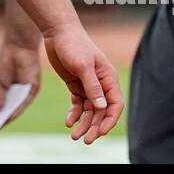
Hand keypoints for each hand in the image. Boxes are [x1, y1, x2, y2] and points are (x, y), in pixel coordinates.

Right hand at [0, 41, 40, 127]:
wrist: (18, 46)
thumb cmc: (5, 60)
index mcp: (7, 91)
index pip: (0, 107)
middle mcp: (16, 94)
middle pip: (8, 111)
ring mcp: (24, 93)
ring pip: (15, 110)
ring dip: (6, 118)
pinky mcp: (32, 90)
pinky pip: (23, 104)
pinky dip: (16, 112)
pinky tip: (7, 118)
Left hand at [43, 26, 122, 143]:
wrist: (57, 32)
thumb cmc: (73, 44)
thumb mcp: (82, 65)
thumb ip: (92, 86)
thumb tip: (101, 107)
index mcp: (108, 78)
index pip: (115, 104)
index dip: (109, 120)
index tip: (100, 132)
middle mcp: (101, 84)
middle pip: (101, 111)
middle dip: (95, 126)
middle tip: (86, 140)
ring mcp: (88, 85)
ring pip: (89, 110)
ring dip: (84, 123)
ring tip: (75, 136)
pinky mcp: (75, 84)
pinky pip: (78, 104)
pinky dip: (74, 114)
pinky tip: (68, 122)